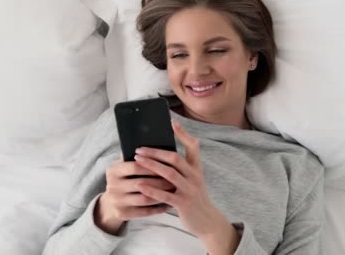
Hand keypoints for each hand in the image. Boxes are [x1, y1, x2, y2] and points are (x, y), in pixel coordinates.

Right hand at [94, 156, 174, 234]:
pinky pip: (144, 212)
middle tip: (175, 179)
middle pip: (142, 183)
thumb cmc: (124, 178)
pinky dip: (157, 209)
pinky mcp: (121, 214)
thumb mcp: (124, 166)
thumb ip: (135, 156)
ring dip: (161, 195)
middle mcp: (112, 186)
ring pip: (144, 199)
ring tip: (173, 191)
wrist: (111, 201)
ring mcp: (116, 201)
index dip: (152, 166)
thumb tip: (154, 145)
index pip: (135, 167)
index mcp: (113, 171)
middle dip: (160, 181)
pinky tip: (168, 205)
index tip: (167, 165)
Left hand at [134, 121, 237, 249]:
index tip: (172, 123)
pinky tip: (140, 185)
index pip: (193, 147)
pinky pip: (165, 195)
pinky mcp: (183, 204)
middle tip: (139, 149)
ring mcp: (189, 190)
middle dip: (155, 152)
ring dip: (151, 166)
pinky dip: (151, 189)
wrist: (207, 221)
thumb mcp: (194, 180)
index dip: (183, 134)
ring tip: (137, 161)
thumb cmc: (195, 198)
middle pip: (175, 158)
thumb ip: (183, 168)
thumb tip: (162, 155)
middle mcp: (194, 177)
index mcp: (196, 169)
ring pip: (169, 174)